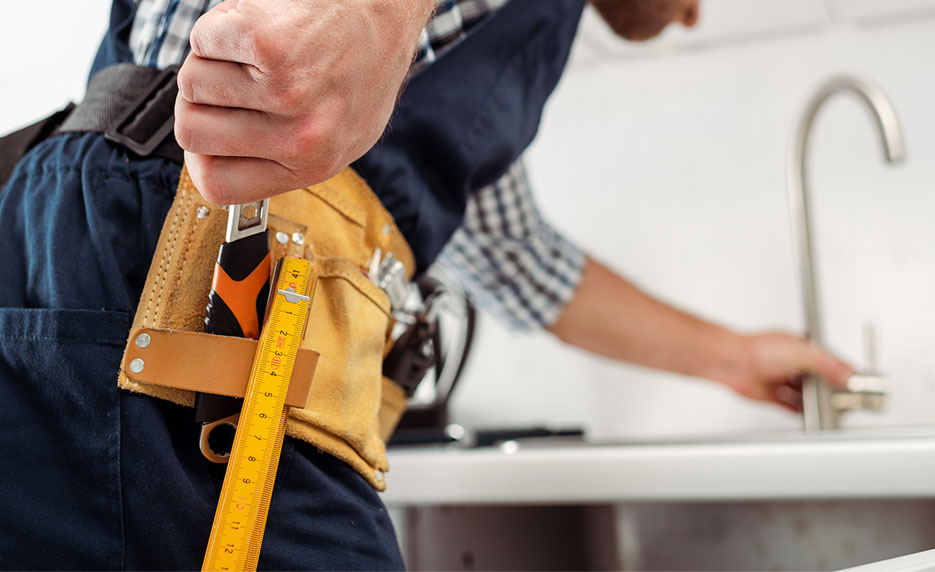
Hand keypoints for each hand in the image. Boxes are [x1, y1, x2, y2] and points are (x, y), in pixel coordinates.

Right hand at [174, 0, 434, 203]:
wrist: (388, 6)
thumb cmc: (364, 61)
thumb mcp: (339, 132)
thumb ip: (280, 155)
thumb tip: (212, 161)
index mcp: (314, 166)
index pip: (218, 185)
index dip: (202, 157)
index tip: (208, 138)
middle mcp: (303, 138)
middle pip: (191, 132)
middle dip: (201, 102)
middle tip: (235, 80)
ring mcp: (288, 93)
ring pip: (192, 83)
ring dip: (212, 60)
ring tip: (257, 51)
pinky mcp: (273, 46)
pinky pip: (202, 41)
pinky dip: (220, 27)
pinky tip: (258, 26)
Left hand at [720, 332, 854, 411]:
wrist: (731, 362)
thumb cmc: (758, 349)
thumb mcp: (801, 353)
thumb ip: (827, 364)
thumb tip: (847, 375)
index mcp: (802, 349)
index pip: (831, 363)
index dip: (845, 375)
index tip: (857, 386)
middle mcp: (793, 363)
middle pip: (820, 380)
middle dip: (833, 391)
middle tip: (845, 402)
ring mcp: (782, 379)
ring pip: (806, 394)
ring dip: (817, 402)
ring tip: (831, 411)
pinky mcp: (771, 394)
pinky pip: (790, 405)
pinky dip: (800, 411)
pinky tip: (809, 416)